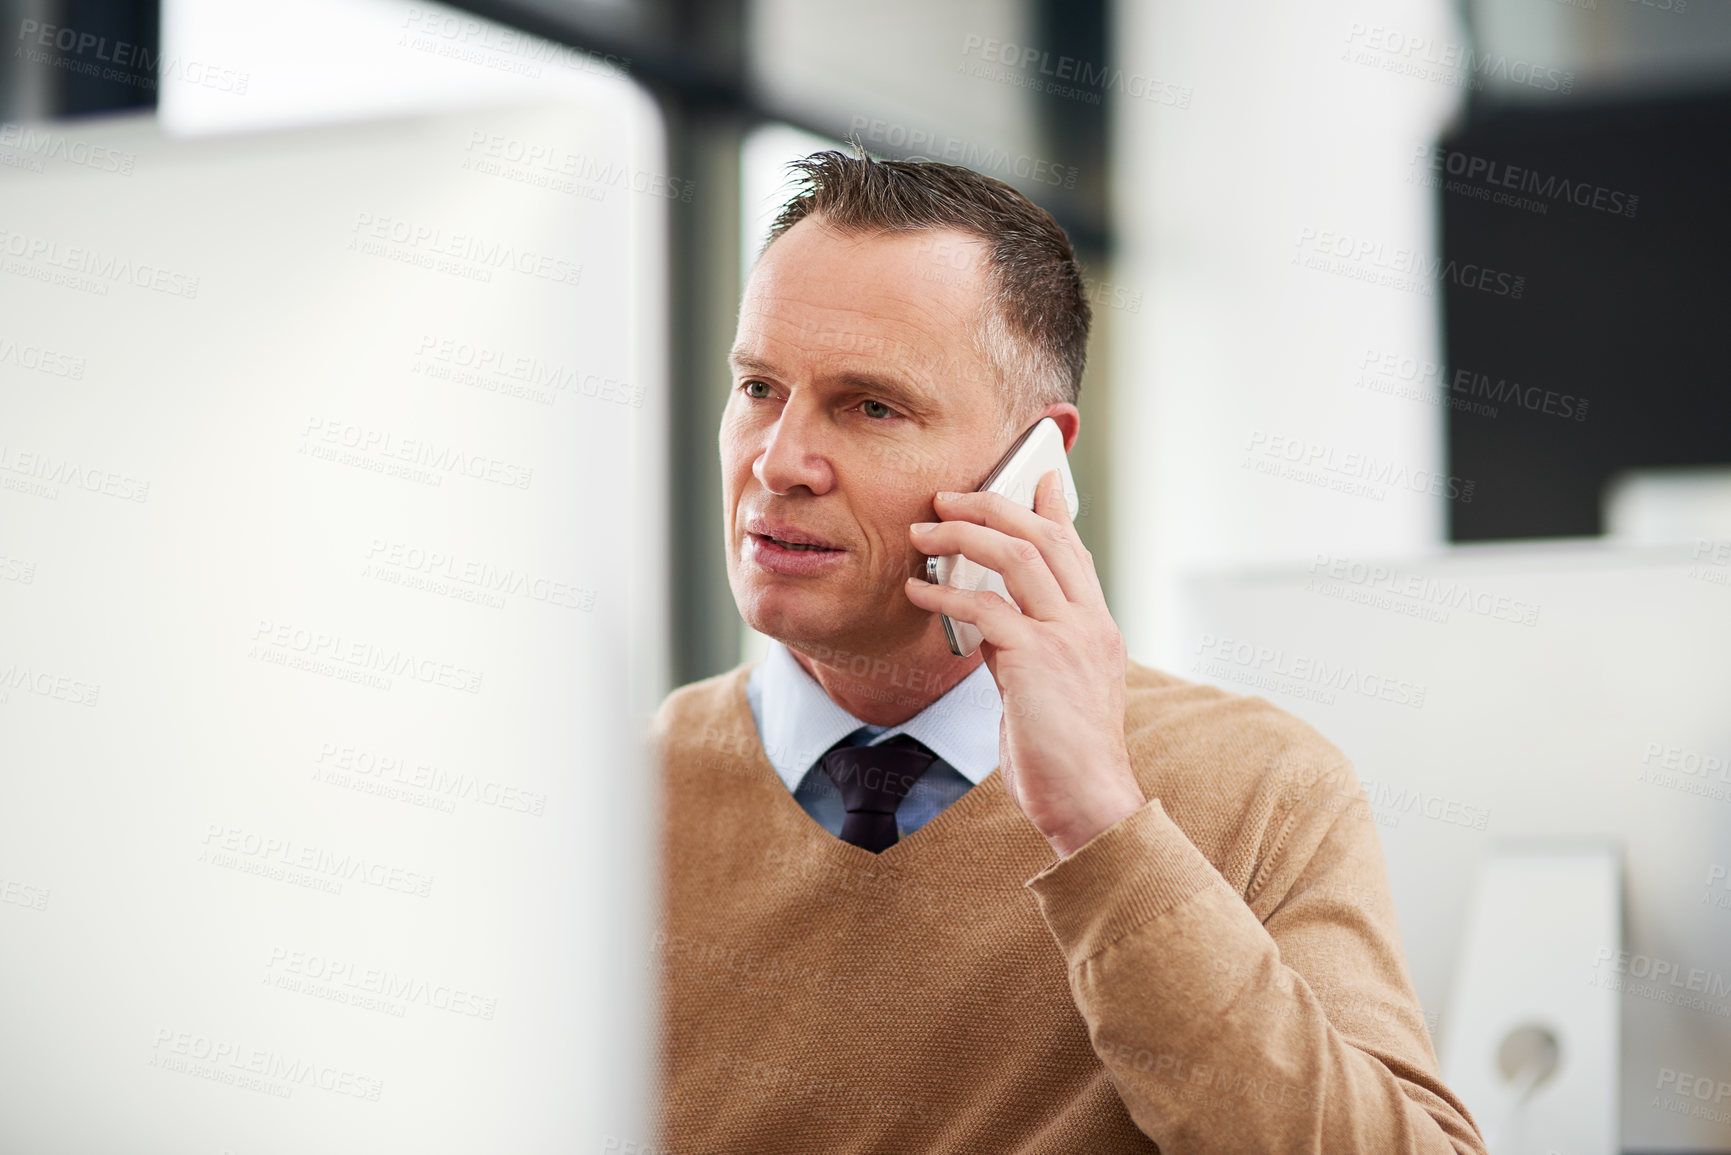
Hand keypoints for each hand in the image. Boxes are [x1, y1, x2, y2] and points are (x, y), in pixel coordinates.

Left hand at [904, 470, 1146, 857]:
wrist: (1088, 803)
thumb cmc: (1062, 758)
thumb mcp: (1048, 692)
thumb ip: (1024, 652)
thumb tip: (989, 628)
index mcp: (1097, 628)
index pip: (1073, 550)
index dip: (1051, 509)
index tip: (1036, 476)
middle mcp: (1089, 623)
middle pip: (1045, 536)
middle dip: (993, 505)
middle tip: (948, 495)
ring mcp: (1068, 637)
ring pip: (1018, 556)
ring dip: (964, 534)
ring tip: (923, 530)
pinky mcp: (1037, 660)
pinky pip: (986, 607)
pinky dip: (945, 592)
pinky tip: (918, 590)